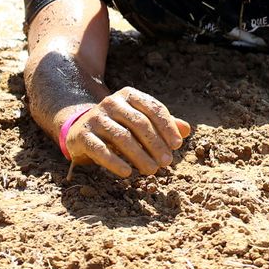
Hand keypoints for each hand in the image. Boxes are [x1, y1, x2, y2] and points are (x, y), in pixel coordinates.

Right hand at [63, 87, 191, 176]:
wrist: (81, 128)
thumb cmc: (119, 125)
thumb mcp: (140, 121)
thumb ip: (163, 124)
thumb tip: (187, 130)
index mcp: (129, 95)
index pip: (153, 108)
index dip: (167, 127)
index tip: (178, 145)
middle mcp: (112, 103)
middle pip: (139, 123)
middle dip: (156, 144)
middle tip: (167, 163)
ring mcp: (95, 118)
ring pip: (122, 137)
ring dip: (139, 155)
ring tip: (152, 171)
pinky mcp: (82, 135)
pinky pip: (100, 149)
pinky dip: (115, 161)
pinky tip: (127, 172)